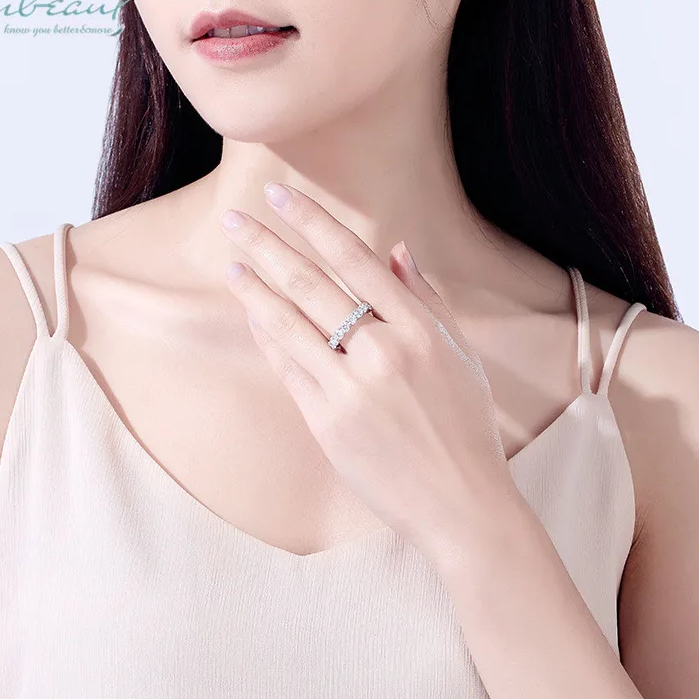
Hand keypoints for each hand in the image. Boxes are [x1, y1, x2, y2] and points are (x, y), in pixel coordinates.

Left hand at [218, 182, 527, 558]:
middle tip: (234, 219)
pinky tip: (251, 314)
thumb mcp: (460, 355)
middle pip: (312, 285)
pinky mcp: (327, 422)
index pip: (354, 260)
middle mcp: (383, 352)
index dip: (313, 222)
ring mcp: (350, 389)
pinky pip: (287, 368)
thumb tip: (396, 249)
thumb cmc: (466, 426)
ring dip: (255, 289)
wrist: (459, 502)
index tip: (280, 195)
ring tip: (232, 263)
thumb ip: (426, 298)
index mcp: (420, 329)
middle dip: (267, 246)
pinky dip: (267, 337)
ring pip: (289, 324)